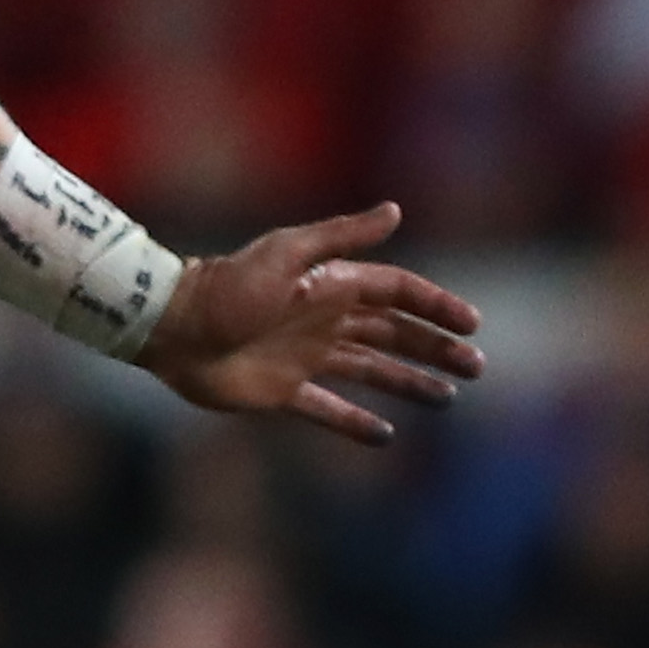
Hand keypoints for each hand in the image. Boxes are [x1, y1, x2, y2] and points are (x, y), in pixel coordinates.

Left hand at [141, 201, 489, 443]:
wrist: (171, 329)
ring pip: (373, 371)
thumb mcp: (287, 253)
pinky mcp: (284, 392)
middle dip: (436, 349)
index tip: (471, 325)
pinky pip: (329, 408)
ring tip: (448, 398)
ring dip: (411, 382)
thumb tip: (396, 211)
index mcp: (330, 285)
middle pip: (394, 335)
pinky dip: (357, 422)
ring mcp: (307, 358)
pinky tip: (386, 436)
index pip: (397, 292)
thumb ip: (341, 237)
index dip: (435, 306)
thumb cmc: (227, 288)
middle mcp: (325, 321)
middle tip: (477, 368)